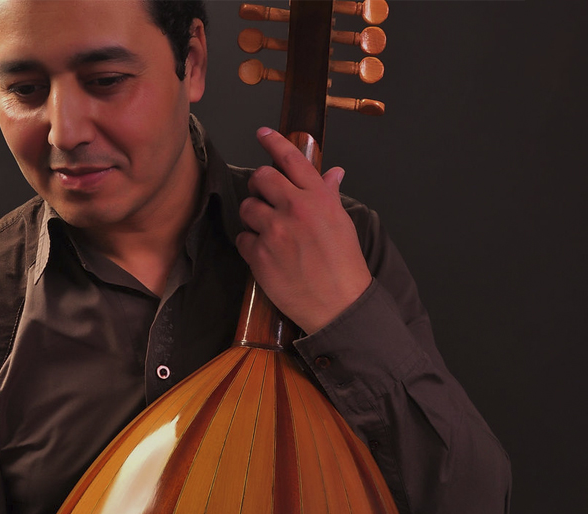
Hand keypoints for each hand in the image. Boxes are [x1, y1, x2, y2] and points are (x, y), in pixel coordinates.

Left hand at [236, 127, 372, 333]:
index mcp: (318, 197)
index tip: (262, 134)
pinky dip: (250, 245)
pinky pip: (243, 238)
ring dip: (254, 216)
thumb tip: (333, 172)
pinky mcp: (259, 255)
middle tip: (265, 197)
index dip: (273, 142)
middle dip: (259, 185)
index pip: (291, 158)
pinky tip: (266, 254)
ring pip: (248, 207)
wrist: (339, 304)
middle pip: (261, 178)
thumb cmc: (344, 264)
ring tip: (269, 231)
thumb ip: (329, 194)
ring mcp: (275, 231)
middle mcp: (295, 208)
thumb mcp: (342, 222)